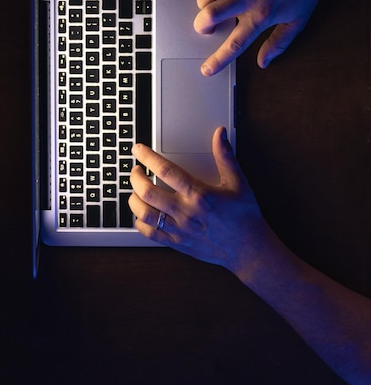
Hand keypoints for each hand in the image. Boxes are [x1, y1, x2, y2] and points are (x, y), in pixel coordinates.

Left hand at [129, 127, 265, 273]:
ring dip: (134, 200)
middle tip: (135, 170)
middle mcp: (186, 212)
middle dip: (135, 178)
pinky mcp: (178, 244)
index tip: (138, 150)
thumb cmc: (245, 216)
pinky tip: (141, 214)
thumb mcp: (238, 182)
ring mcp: (180, 230)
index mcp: (199, 194)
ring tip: (135, 191)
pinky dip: (140, 223)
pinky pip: (150, 234)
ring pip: (145, 214)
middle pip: (148, 192)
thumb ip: (225, 156)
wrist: (250, 249)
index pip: (166, 171)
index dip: (148, 157)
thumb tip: (220, 134)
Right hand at [194, 0, 328, 73]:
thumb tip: (264, 62)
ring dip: (203, 1)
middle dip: (201, 25)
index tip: (207, 69)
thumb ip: (278, 43)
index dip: (218, 60)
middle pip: (211, 15)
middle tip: (206, 26)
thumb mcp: (298, 21)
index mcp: (261, 16)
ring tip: (210, 4)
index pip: (235, 44)